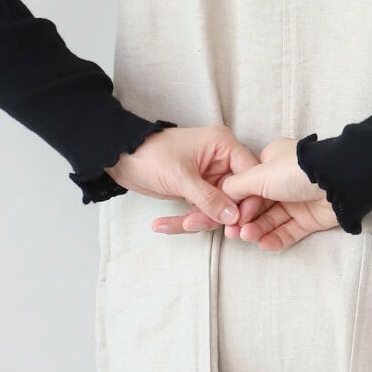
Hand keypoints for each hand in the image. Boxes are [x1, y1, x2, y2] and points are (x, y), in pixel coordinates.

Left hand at [106, 124, 268, 233]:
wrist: (121, 157)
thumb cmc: (151, 155)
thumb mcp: (181, 177)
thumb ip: (209, 198)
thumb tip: (234, 217)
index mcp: (224, 146)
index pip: (249, 174)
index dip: (247, 199)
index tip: (237, 222)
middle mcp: (221, 161)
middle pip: (235, 196)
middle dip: (214, 215)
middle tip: (193, 224)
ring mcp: (209, 178)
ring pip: (217, 209)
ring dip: (196, 220)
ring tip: (176, 224)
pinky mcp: (197, 191)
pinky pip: (200, 212)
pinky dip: (184, 220)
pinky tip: (161, 225)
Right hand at [168, 137, 339, 250]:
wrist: (335, 182)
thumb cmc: (294, 171)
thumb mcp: (259, 175)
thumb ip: (236, 186)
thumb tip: (220, 193)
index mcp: (271, 163)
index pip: (247, 185)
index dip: (236, 201)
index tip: (224, 216)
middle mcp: (282, 181)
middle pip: (258, 204)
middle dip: (244, 219)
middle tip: (232, 233)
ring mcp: (296, 201)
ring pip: (271, 219)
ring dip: (257, 229)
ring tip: (247, 237)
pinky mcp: (308, 219)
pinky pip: (287, 231)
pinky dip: (274, 238)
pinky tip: (263, 244)